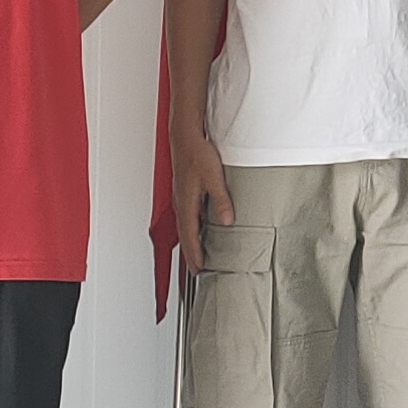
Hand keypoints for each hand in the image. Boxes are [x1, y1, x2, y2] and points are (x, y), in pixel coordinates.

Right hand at [174, 132, 236, 273]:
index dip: (194, 254)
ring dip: (192, 242)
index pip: (189, 236)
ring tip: (200, 255)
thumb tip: (226, 220)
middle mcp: (181, 203)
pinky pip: (189, 216)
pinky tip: (202, 230)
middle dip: (191, 254)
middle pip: (185, 235)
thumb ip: (221, 199)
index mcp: (186, 203)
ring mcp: (182, 198)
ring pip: (186, 226)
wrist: (186, 136)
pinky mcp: (185, 192)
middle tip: (198, 271)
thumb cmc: (197, 153)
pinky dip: (193, 228)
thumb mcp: (214, 177)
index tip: (199, 270)